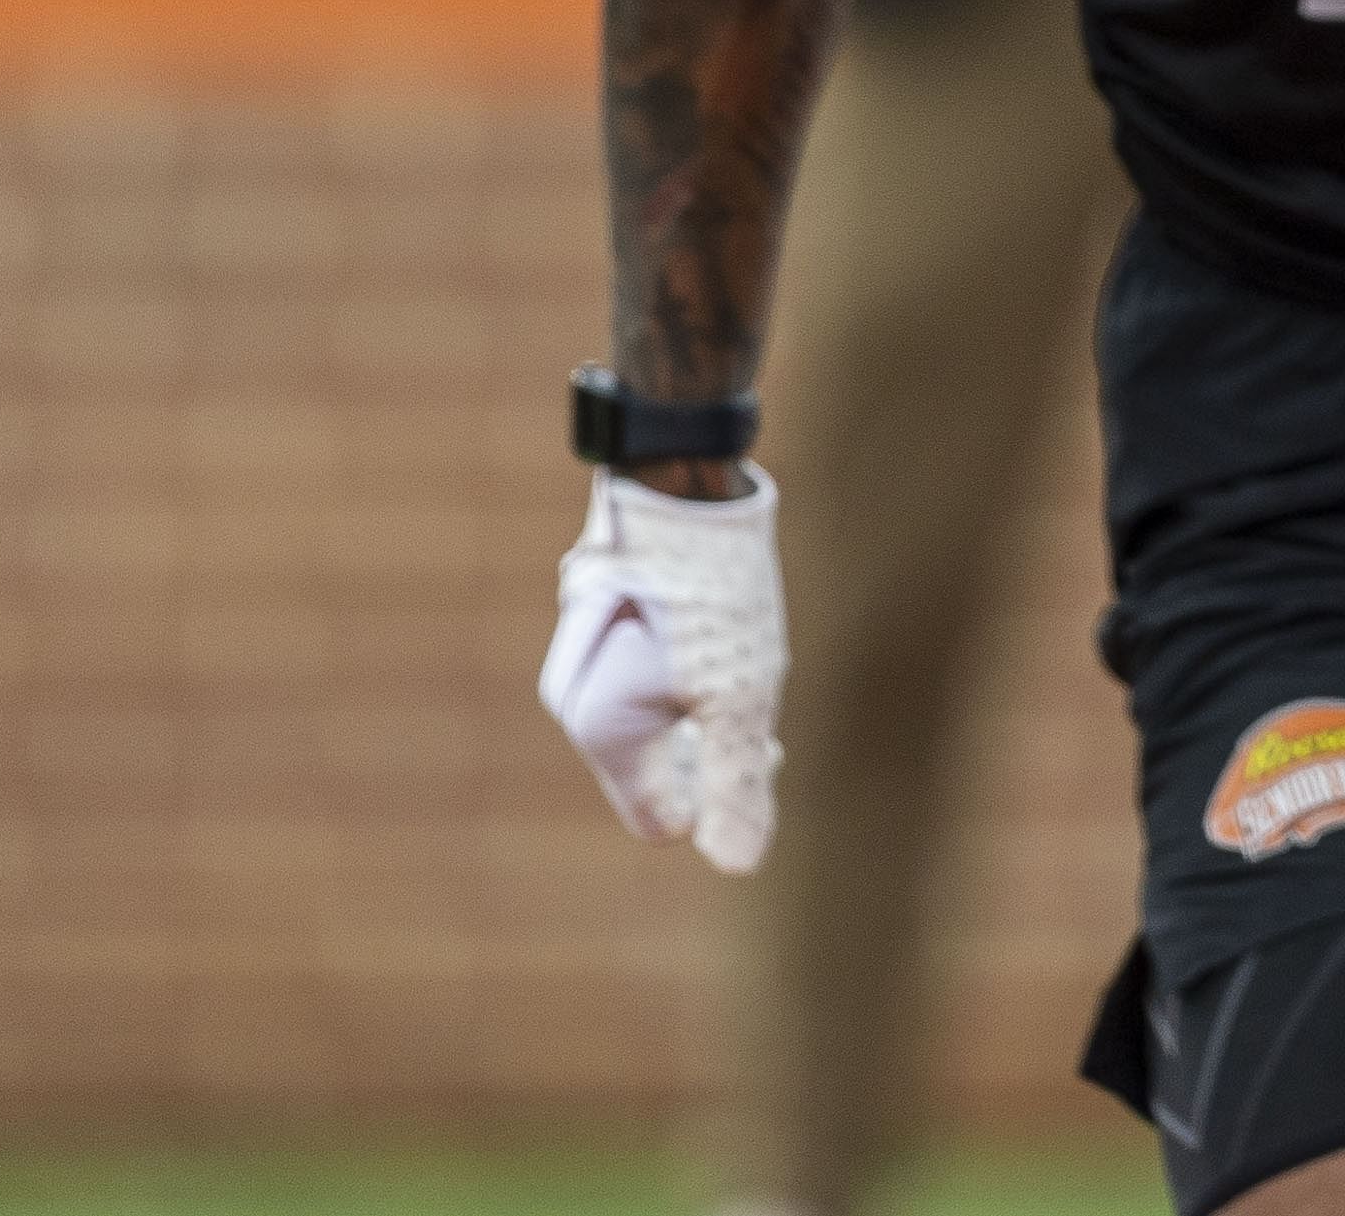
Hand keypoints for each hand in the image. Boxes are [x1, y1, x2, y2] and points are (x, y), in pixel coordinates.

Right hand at [539, 468, 788, 872]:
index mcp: (600, 729)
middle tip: (767, 718)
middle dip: (716, 758)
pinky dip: (685, 678)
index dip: (719, 802)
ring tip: (747, 671)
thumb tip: (740, 866)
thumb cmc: (711, 587)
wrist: (679, 476)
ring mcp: (585, 663)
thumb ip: (737, 781)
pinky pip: (643, 682)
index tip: (767, 752)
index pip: (661, 819)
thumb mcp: (740, 690)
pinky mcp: (602, 627)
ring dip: (705, 717)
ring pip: (653, 727)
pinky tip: (720, 640)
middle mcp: (577, 702)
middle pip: (656, 774)